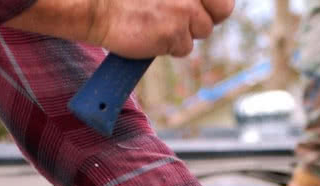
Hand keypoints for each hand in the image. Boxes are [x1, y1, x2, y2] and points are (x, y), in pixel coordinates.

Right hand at [90, 0, 234, 56]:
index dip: (215, 2)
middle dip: (208, 16)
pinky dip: (169, 46)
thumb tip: (202, 3)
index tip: (205, 6)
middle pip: (222, 10)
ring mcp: (184, 11)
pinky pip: (184, 48)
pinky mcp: (174, 33)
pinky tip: (151, 34)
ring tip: (158, 23)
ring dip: (184, 31)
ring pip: (201, 30)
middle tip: (188, 18)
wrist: (97, 6)